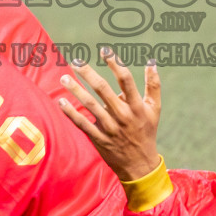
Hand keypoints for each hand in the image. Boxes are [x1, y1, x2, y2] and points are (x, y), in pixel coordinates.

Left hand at [57, 49, 162, 181]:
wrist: (140, 165)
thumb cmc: (147, 132)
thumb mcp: (155, 109)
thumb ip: (154, 85)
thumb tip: (151, 61)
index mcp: (137, 106)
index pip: (126, 80)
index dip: (115, 63)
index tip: (104, 50)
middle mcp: (122, 115)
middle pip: (103, 89)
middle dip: (88, 73)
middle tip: (76, 61)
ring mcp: (110, 127)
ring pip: (90, 105)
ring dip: (76, 90)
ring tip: (64, 77)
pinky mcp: (99, 138)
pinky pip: (82, 124)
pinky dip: (71, 113)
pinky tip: (61, 101)